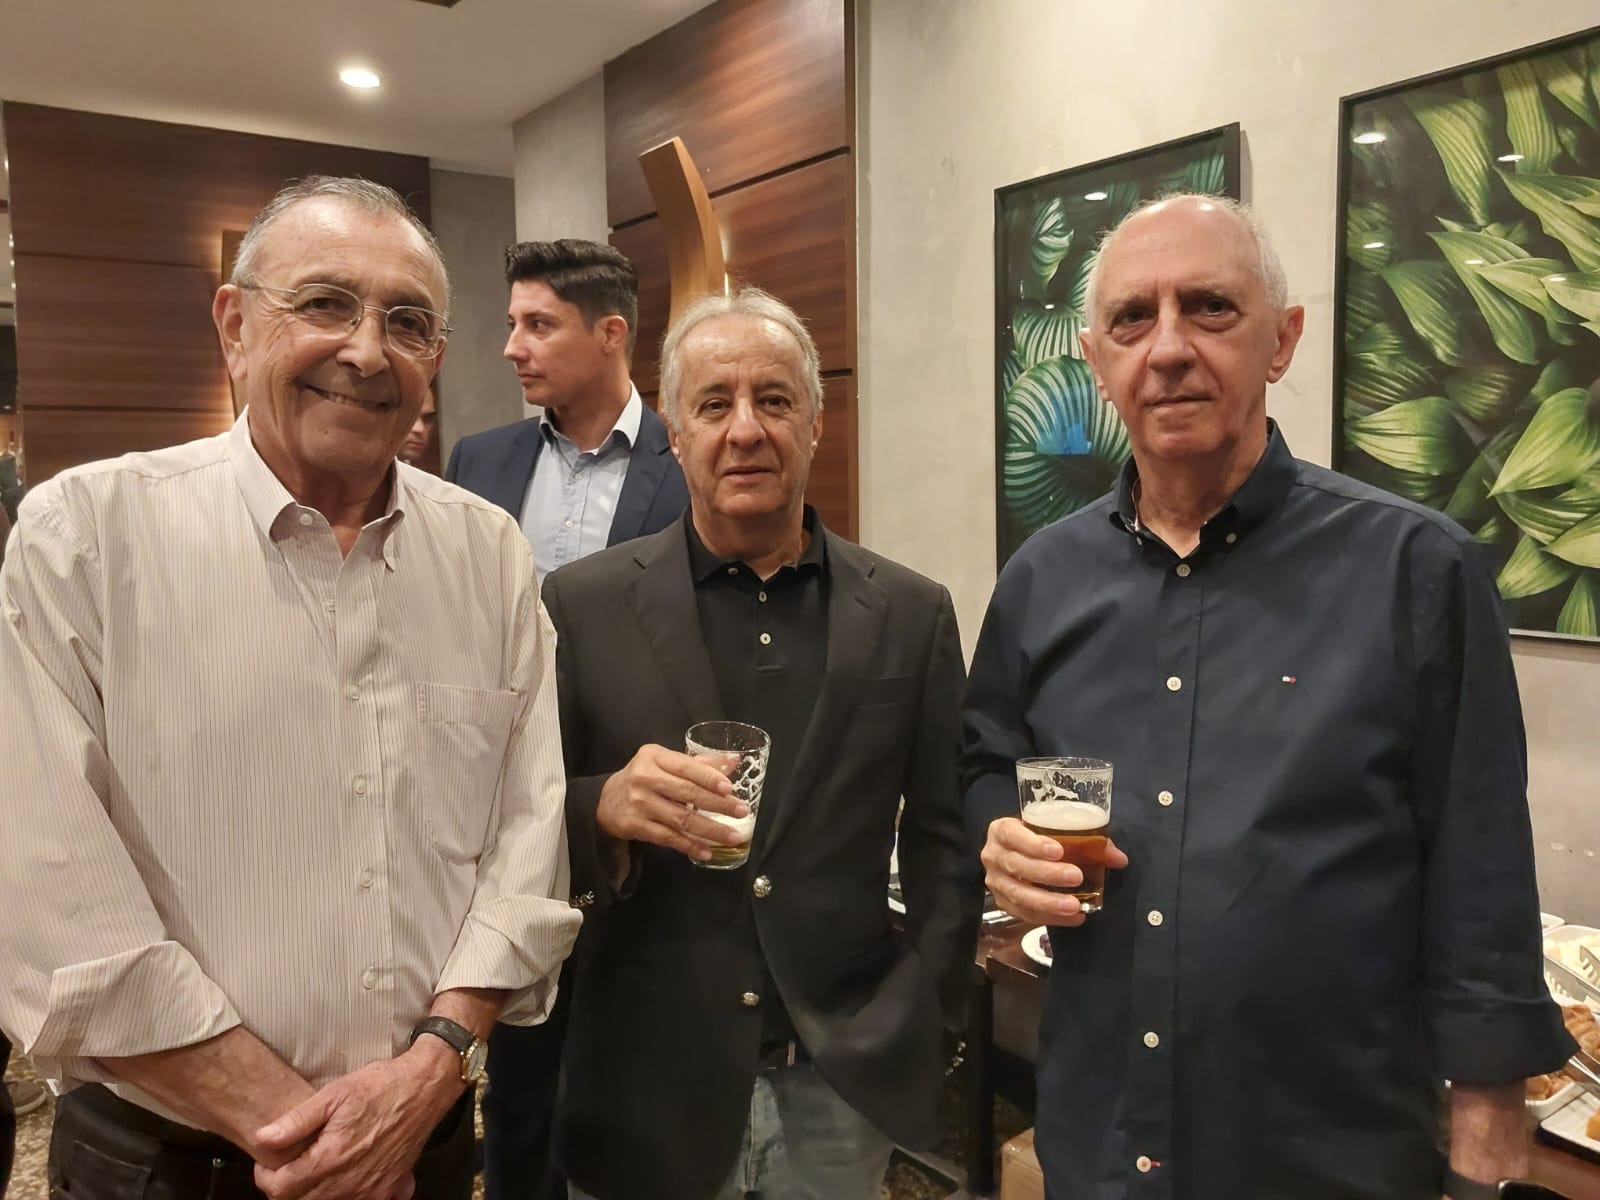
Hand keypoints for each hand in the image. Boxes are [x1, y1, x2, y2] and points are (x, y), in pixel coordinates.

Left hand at [251, 1040, 461, 1199]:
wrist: (424, 1088)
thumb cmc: (379, 1086)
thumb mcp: (334, 1094)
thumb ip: (296, 1121)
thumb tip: (263, 1138)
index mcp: (330, 1159)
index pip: (281, 1189)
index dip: (266, 1177)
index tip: (268, 1163)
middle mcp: (348, 1183)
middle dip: (288, 1187)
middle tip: (290, 1164)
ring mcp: (370, 1190)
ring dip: (314, 1194)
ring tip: (315, 1169)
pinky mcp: (388, 1189)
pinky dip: (346, 1196)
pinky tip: (347, 1178)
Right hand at [595, 744, 749, 861]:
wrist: (605, 800)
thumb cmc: (643, 777)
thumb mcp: (664, 762)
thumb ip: (698, 763)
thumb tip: (733, 762)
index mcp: (655, 757)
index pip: (686, 767)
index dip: (709, 778)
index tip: (730, 788)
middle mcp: (645, 778)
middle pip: (687, 793)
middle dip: (717, 804)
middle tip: (741, 812)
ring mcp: (639, 804)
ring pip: (680, 819)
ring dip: (709, 830)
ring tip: (731, 837)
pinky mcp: (635, 826)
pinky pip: (668, 838)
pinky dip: (689, 846)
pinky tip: (706, 851)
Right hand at [982, 816, 1127, 926]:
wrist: (1011, 851)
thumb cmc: (1034, 838)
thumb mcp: (1052, 830)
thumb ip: (1085, 840)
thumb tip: (1118, 859)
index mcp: (1002, 831)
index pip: (1012, 835)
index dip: (1033, 844)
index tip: (1059, 850)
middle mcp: (993, 856)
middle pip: (1017, 866)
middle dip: (1048, 874)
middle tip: (1076, 877)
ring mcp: (995, 882)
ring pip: (1019, 894)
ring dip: (1048, 902)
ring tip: (1074, 906)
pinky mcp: (1002, 903)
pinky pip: (1024, 914)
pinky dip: (1050, 917)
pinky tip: (1073, 917)